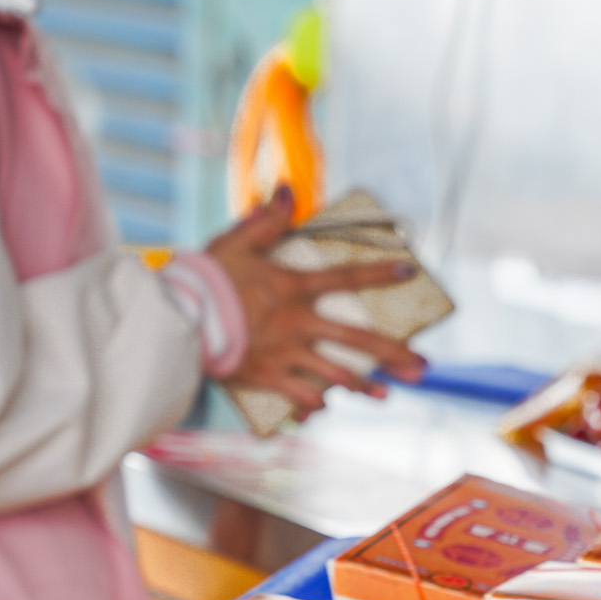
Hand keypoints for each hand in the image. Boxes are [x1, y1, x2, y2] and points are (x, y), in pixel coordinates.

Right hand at [203, 188, 427, 419]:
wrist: (176, 321)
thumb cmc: (203, 279)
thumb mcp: (234, 242)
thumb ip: (265, 219)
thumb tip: (286, 190)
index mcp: (293, 288)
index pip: (345, 277)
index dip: (378, 272)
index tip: (409, 270)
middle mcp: (297, 323)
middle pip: (357, 341)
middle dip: (394, 355)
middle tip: (423, 368)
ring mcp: (285, 353)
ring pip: (336, 375)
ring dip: (364, 387)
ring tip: (387, 397)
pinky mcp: (266, 377)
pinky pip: (299, 395)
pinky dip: (313, 403)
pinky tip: (326, 409)